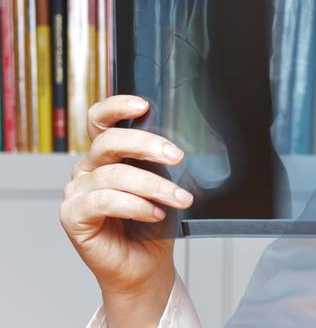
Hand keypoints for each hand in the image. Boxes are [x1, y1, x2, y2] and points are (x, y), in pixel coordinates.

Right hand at [59, 96, 192, 307]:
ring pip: (114, 175)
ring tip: (180, 199)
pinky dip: (135, 206)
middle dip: (146, 144)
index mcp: (107, 153)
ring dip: (154, 186)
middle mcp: (88, 168)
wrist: (147, 265)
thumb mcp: (166, 181)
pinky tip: (154, 214)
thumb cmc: (156, 221)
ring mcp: (77, 192)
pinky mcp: (73, 216)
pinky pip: (104, 201)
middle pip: (108, 142)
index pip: (100, 120)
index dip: (117, 107)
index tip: (143, 105)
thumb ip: (165, 160)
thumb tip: (188, 141)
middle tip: (177, 157)